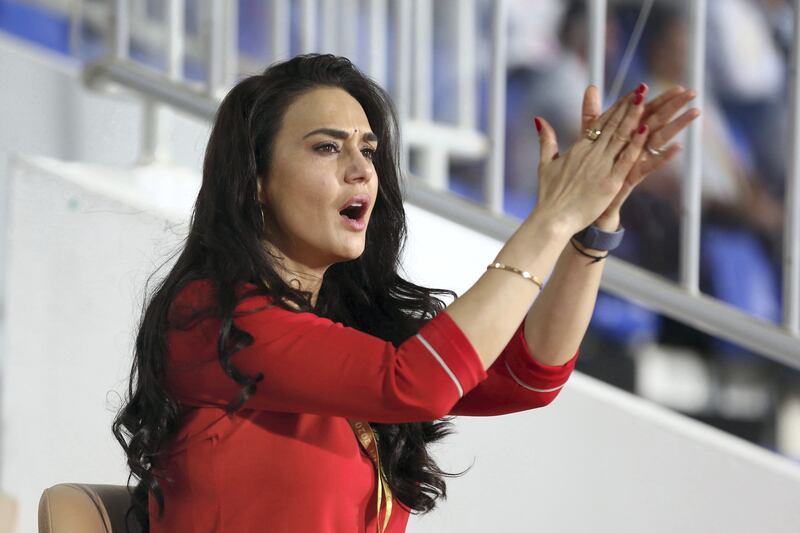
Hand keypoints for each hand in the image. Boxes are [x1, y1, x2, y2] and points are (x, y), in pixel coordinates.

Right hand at [532, 87, 648, 235]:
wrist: (552, 219)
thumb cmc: (548, 195)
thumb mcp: (545, 163)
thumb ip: (546, 140)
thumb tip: (539, 120)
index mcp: (578, 148)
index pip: (600, 122)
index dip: (616, 107)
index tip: (629, 94)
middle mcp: (590, 154)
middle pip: (613, 125)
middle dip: (629, 105)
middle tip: (643, 88)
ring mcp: (601, 167)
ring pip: (621, 137)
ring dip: (634, 117)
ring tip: (646, 99)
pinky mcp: (609, 183)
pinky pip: (625, 160)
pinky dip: (635, 145)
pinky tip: (645, 131)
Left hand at [581, 84, 701, 227]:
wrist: (589, 202)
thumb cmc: (592, 170)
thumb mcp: (589, 138)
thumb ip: (592, 113)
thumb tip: (591, 87)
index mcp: (626, 136)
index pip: (646, 112)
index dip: (660, 99)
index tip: (678, 86)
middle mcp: (634, 147)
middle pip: (657, 122)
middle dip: (674, 107)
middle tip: (693, 92)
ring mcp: (635, 161)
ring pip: (658, 140)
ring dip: (677, 126)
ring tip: (694, 113)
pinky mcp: (631, 176)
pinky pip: (649, 166)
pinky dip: (663, 157)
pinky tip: (678, 147)